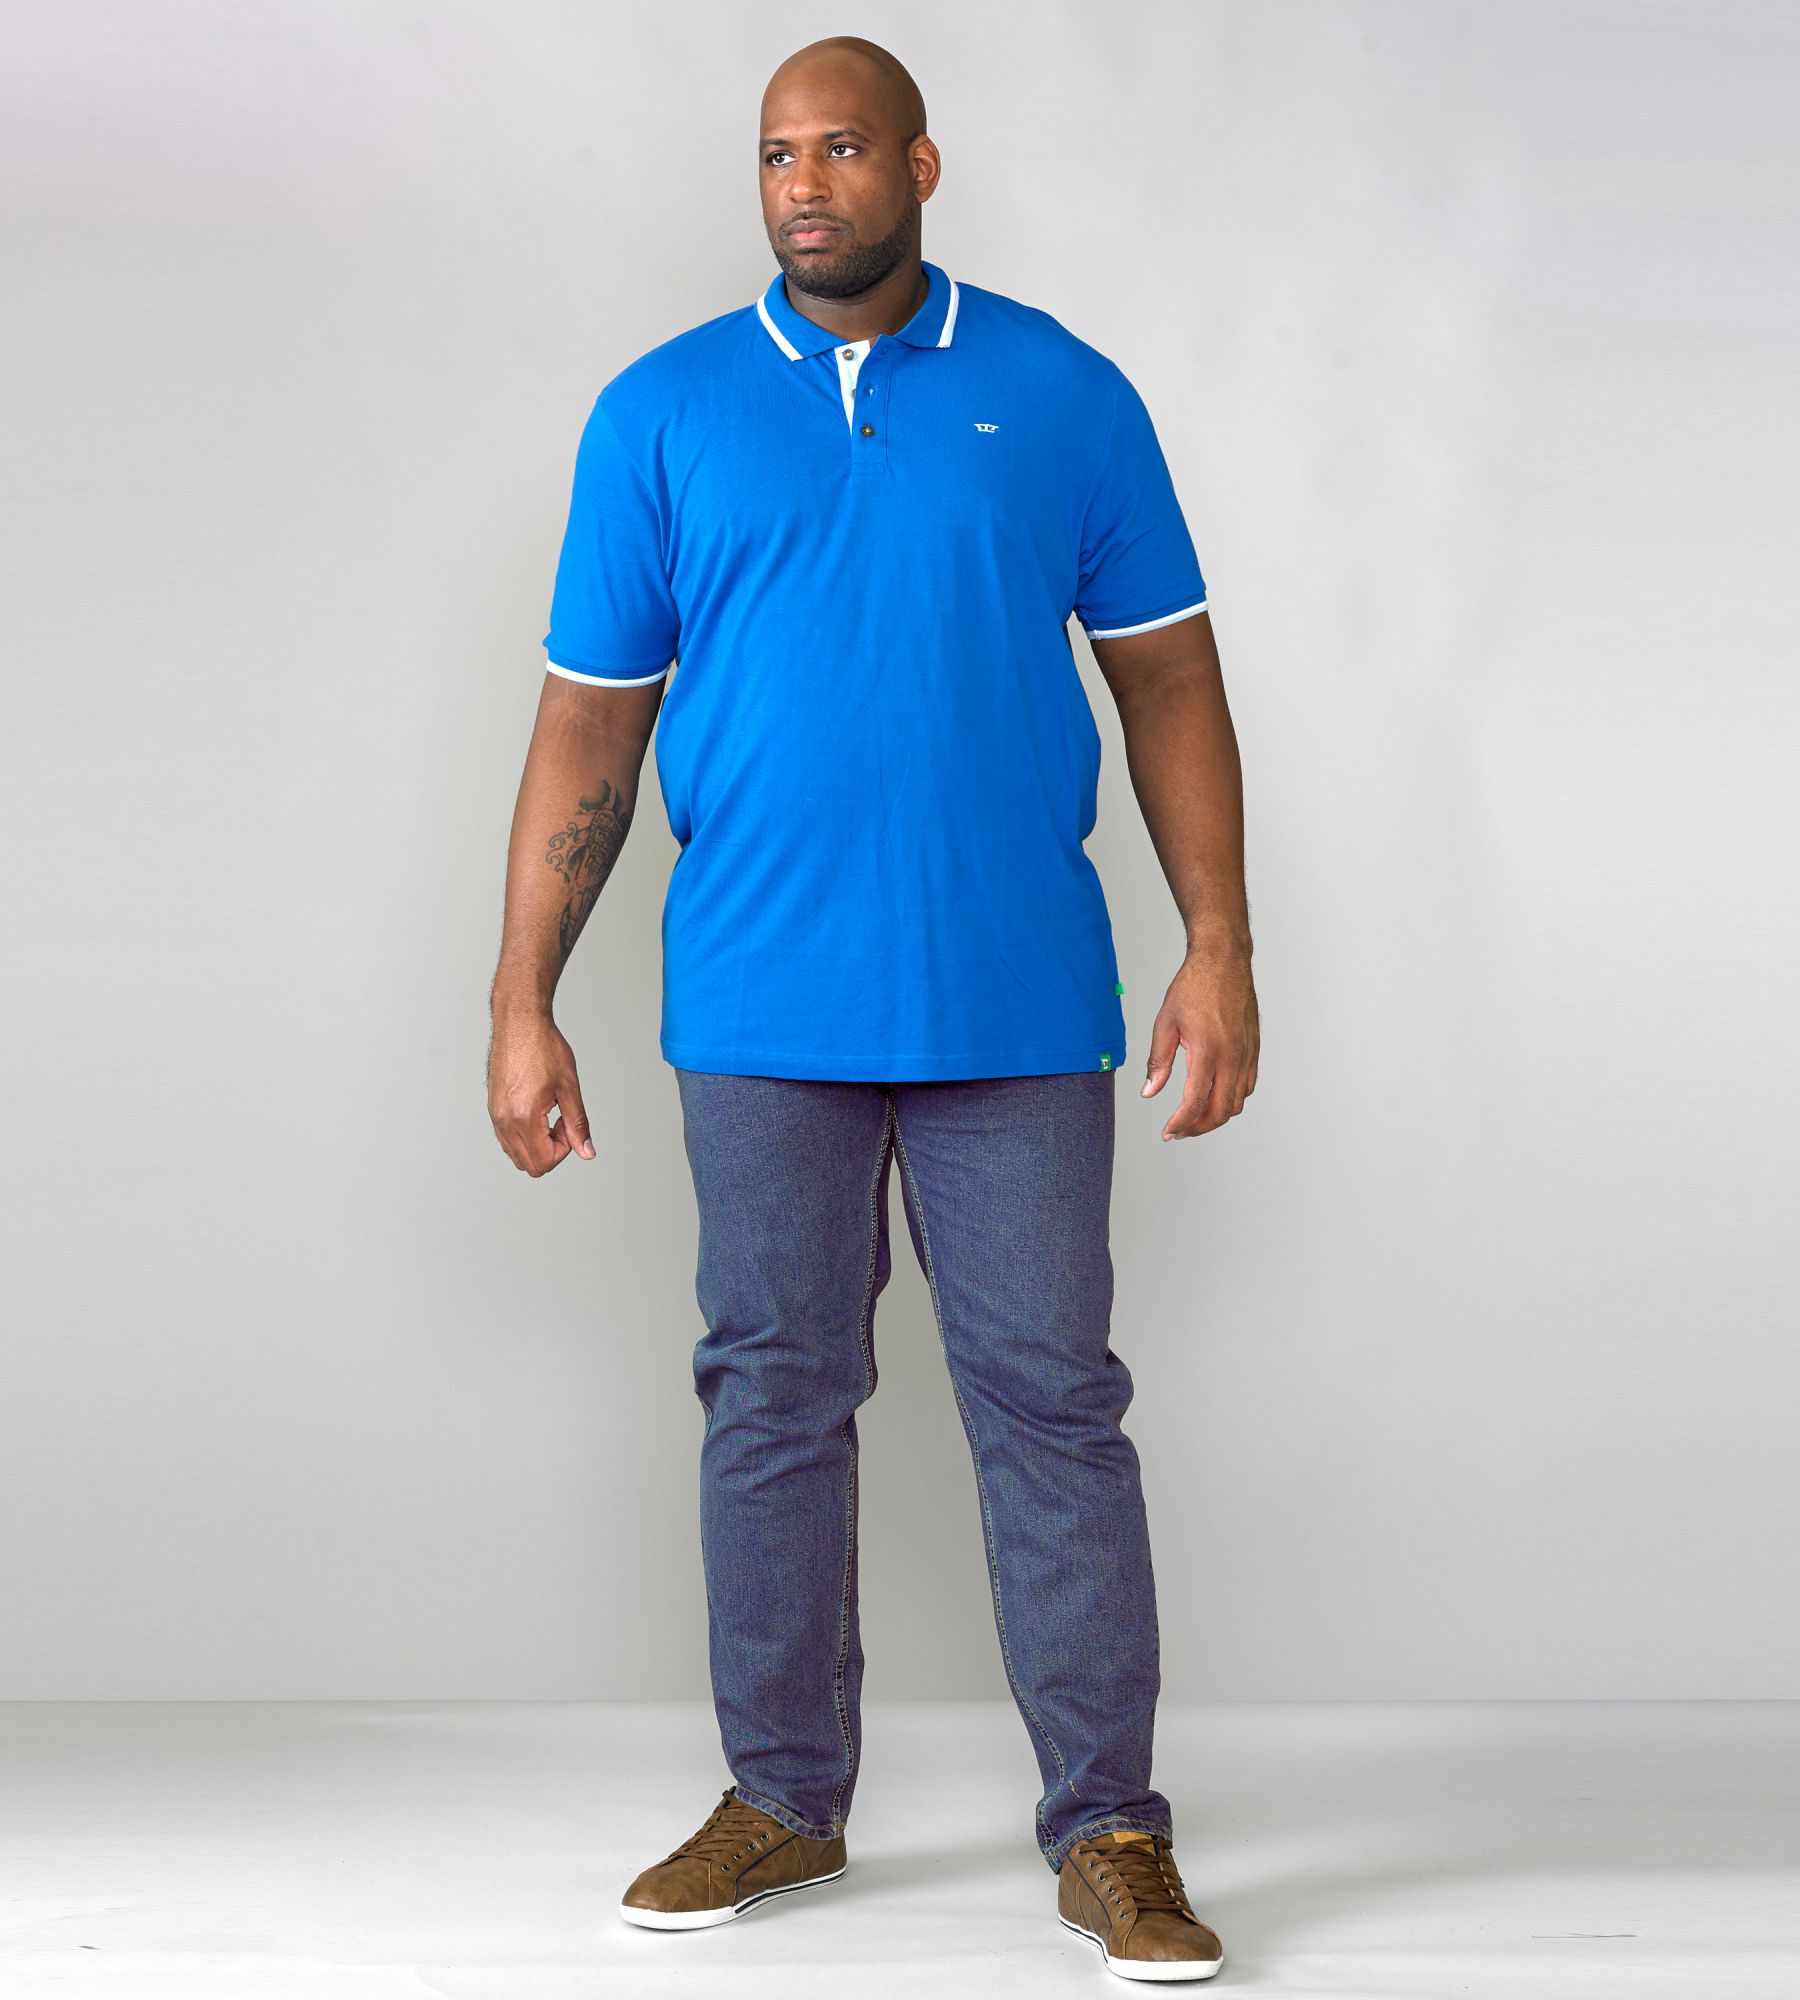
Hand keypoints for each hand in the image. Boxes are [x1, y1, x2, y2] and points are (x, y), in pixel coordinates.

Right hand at [487, 1009, 595, 1174]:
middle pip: (529, 1165)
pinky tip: (537, 1112)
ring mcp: (495, 1115)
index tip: (569, 1124)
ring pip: (516, 1155)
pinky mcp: (493, 1108)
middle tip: (562, 1122)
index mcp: (524, 1117)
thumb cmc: (543, 1047)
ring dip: (537, 1145)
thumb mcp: (569, 1087)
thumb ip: (577, 1124)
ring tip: (549, 1115)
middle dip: (551, 1151)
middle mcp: (504, 1120)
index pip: (545, 1162)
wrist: (519, 1023)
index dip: (565, 1149)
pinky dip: (525, 1136)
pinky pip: (507, 1139)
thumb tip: (586, 1151)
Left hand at [1140, 941, 1259, 1140]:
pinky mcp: (1254, 1049)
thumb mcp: (1165, 1023)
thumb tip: (1149, 1091)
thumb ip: (1158, 1061)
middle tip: (1179, 1130)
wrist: (1223, 961)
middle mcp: (1232, 1056)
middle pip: (1221, 1111)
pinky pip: (1248, 1085)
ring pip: (1238, 1102)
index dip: (1180, 1124)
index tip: (1168, 1133)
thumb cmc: (1194, 986)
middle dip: (1199, 1128)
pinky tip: (1215, 1096)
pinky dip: (1232, 1099)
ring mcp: (1247, 1053)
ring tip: (1194, 1117)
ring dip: (1216, 1116)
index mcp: (1207, 1050)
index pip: (1195, 1103)